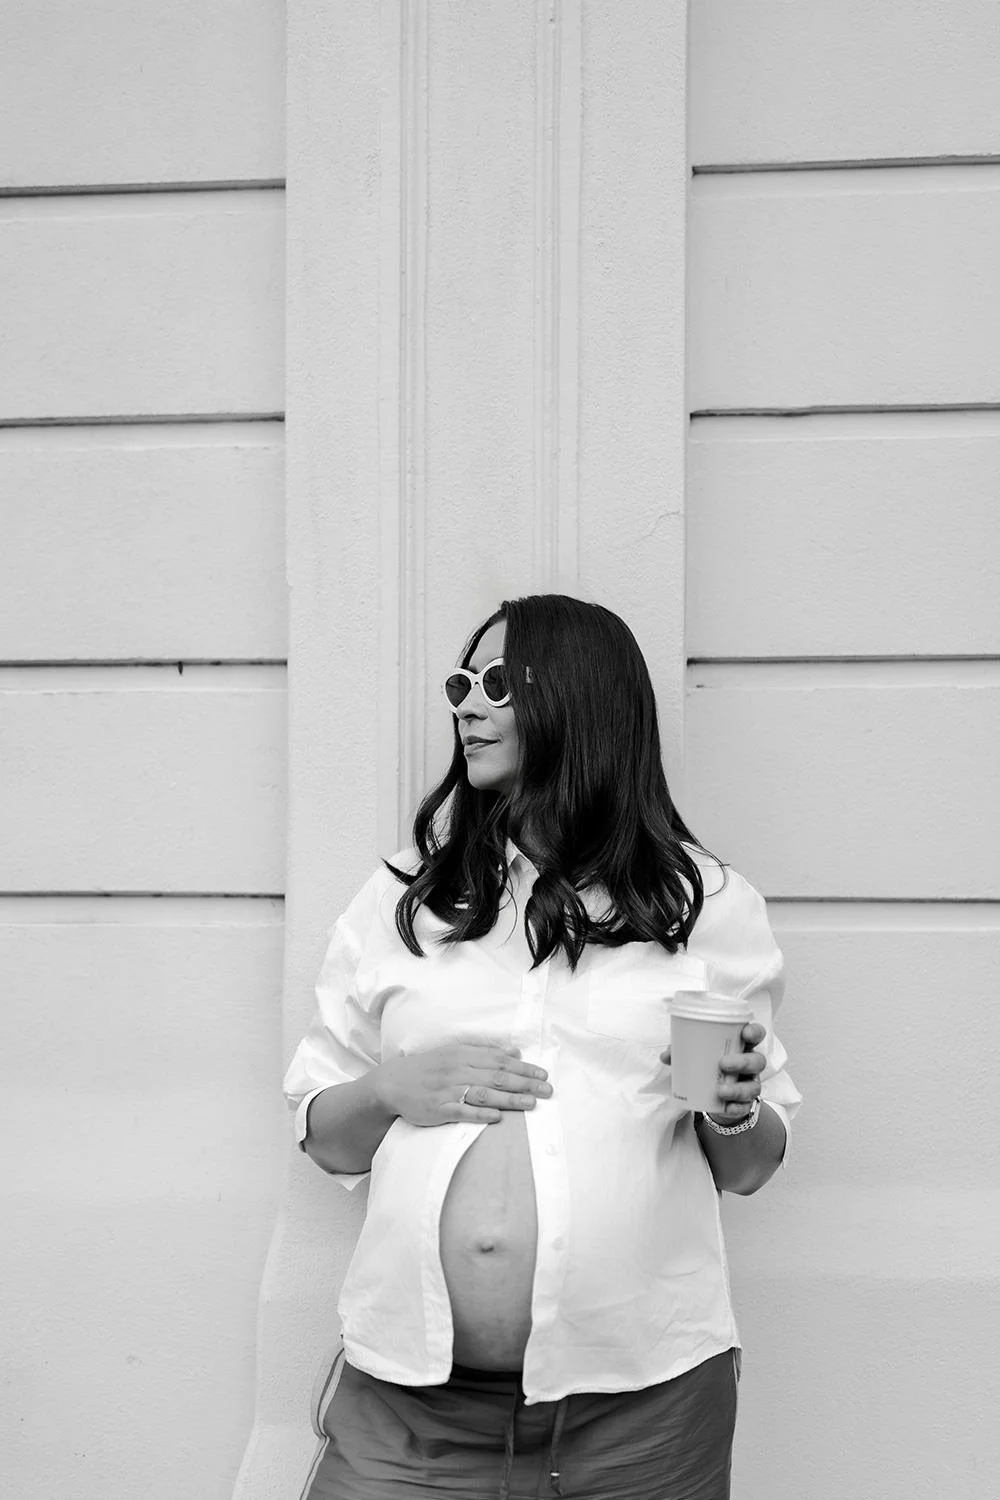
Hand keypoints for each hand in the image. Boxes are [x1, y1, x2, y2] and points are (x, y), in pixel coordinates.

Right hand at [373, 1042, 552, 1127]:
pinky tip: (497, 1118)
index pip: (499, 1060)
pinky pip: (462, 1112)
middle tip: (547, 1089)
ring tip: (531, 1103)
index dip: (523, 1067)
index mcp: (463, 1055)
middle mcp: (457, 1070)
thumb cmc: (429, 1068)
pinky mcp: (438, 1109)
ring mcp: (447, 1090)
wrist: (393, 1083)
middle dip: (524, 1083)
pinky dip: (480, 1114)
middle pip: (496, 1076)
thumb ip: (485, 1052)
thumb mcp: (455, 1053)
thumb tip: (515, 1051)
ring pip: (483, 1094)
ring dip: (509, 1099)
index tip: (543, 1073)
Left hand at [659, 1021, 765, 1124]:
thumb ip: (681, 1052)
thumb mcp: (696, 1057)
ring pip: (754, 1086)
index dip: (755, 1032)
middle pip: (758, 1061)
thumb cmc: (708, 1068)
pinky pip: (745, 1107)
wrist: (712, 1098)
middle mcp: (749, 1065)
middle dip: (743, 1062)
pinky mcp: (745, 1104)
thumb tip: (666, 1055)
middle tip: (723, 1063)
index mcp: (740, 1047)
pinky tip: (726, 1107)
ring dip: (738, 1089)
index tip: (745, 1033)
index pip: (756, 1035)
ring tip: (720, 1090)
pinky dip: (736, 1107)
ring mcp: (749, 1084)